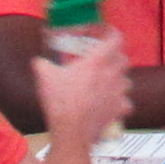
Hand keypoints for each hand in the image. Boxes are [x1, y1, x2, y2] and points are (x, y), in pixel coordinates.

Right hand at [34, 29, 130, 147]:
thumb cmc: (60, 101)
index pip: (116, 39)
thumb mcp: (44, 76)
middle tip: (103, 58)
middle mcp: (112, 75)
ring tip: (106, 81)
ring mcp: (118, 93)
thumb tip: (38, 62)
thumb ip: (41, 64)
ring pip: (127, 80)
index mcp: (97, 61)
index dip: (112, 33)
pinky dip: (120, 101)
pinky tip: (110, 103)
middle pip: (123, 59)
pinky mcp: (118, 110)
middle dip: (115, 56)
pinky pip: (126, 102)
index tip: (105, 33)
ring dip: (118, 78)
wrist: (71, 130)